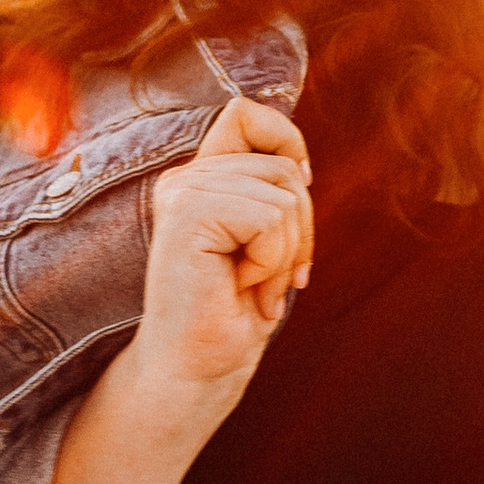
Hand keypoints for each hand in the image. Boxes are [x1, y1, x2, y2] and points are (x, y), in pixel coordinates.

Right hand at [128, 95, 314, 403]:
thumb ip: (271, 193)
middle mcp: (185, 177)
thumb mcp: (265, 241)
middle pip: (285, 165)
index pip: (246, 113)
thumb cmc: (232, 312)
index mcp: (200, 177)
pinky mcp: (186, 216)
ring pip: (284, 194)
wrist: (197, 370)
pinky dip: (271, 261)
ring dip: (285, 252)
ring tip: (251, 283)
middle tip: (269, 275)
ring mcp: (182, 193)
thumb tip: (301, 166)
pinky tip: (241, 286)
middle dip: (299, 227)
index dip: (287, 141)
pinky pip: (269, 218)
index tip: (297, 191)